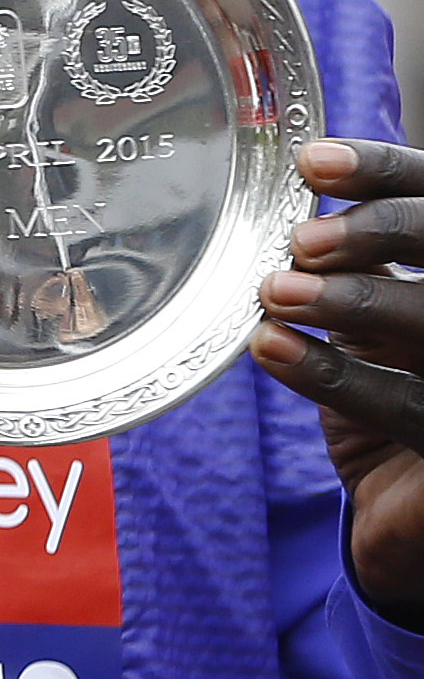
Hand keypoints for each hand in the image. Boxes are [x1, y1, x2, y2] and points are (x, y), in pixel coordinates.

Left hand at [255, 138, 423, 618]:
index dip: (387, 172)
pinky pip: (409, 407)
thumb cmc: (392, 391)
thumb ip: (355, 266)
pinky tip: (270, 348)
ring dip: (351, 300)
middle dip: (378, 233)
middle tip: (298, 240)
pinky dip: (335, 375)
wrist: (409, 516)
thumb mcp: (374, 320)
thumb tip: (288, 206)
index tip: (311, 162)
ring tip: (275, 292)